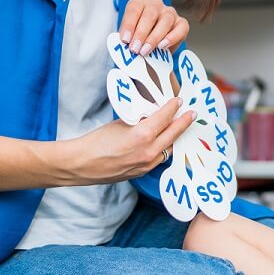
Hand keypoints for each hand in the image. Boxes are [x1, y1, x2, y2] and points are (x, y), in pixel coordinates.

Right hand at [60, 97, 194, 184]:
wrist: (82, 164)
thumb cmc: (96, 141)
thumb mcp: (121, 123)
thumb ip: (139, 120)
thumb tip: (152, 116)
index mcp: (143, 135)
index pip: (165, 117)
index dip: (173, 107)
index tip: (179, 101)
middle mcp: (148, 151)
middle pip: (173, 134)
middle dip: (183, 122)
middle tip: (191, 113)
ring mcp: (146, 164)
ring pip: (168, 148)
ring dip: (174, 136)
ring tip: (179, 127)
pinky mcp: (141, 172)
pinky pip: (159, 158)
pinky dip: (163, 148)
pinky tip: (164, 142)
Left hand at [119, 0, 189, 54]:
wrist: (151, 45)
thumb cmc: (138, 37)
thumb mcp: (129, 35)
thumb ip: (127, 39)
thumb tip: (124, 48)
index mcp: (139, 2)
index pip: (134, 9)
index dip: (129, 25)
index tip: (125, 39)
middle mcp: (155, 4)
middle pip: (150, 14)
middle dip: (141, 33)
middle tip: (135, 48)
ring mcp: (170, 12)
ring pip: (166, 20)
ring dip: (155, 37)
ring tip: (146, 51)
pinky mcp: (181, 23)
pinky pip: (181, 28)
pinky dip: (172, 38)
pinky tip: (162, 47)